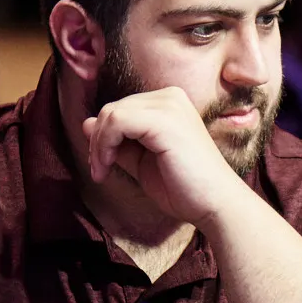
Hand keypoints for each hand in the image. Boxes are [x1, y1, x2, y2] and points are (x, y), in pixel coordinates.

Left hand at [82, 87, 241, 227]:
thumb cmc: (184, 188)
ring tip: (103, 171)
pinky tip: (108, 167)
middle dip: (97, 142)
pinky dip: (104, 145)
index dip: (102, 137)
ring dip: (98, 145)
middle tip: (99, 171)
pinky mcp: (163, 120)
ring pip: (111, 113)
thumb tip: (86, 123)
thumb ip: (118, 142)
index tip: (101, 166)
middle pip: (112, 109)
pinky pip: (117, 121)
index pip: (120, 109)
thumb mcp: (142, 161)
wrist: (215, 205)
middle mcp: (170, 97)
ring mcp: (169, 105)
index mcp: (169, 103)